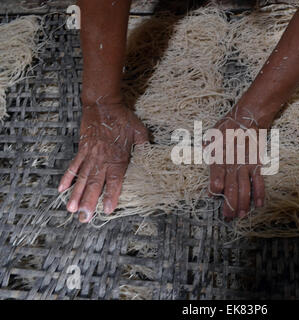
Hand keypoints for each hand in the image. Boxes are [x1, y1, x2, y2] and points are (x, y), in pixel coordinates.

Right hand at [58, 99, 147, 222]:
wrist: (103, 104)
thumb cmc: (123, 118)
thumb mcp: (140, 132)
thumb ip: (144, 147)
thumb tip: (151, 157)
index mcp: (118, 159)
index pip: (114, 182)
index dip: (111, 196)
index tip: (106, 211)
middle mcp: (102, 160)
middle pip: (94, 185)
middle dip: (89, 203)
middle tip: (84, 219)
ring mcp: (90, 156)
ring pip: (82, 179)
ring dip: (76, 195)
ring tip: (72, 210)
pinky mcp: (82, 149)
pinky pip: (73, 166)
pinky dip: (67, 178)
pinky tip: (61, 189)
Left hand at [208, 106, 268, 219]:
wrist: (248, 117)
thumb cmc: (226, 127)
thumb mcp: (210, 135)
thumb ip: (206, 148)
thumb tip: (203, 155)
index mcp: (219, 156)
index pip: (216, 174)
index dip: (215, 185)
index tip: (213, 194)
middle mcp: (232, 163)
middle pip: (231, 186)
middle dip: (229, 203)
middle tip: (227, 217)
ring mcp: (245, 164)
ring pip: (245, 187)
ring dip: (243, 203)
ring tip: (241, 215)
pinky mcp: (256, 164)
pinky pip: (259, 180)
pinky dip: (260, 192)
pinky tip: (259, 204)